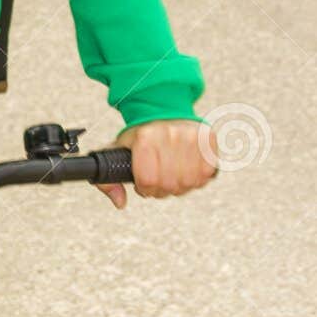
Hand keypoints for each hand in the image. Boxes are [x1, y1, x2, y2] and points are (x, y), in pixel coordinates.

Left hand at [96, 118, 218, 209]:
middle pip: (169, 184)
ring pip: (189, 181)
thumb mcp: (117, 153)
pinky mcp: (208, 139)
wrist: (163, 113)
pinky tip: (187, 170)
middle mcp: (169, 134)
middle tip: (159, 181)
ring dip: (181, 186)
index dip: (145, 189)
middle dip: (162, 190)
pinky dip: (197, 178)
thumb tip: (120, 202)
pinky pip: (207, 173)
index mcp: (145, 137)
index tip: (143, 183)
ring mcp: (191, 135)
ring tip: (173, 176)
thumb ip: (108, 182)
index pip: (148, 180)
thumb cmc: (140, 138)